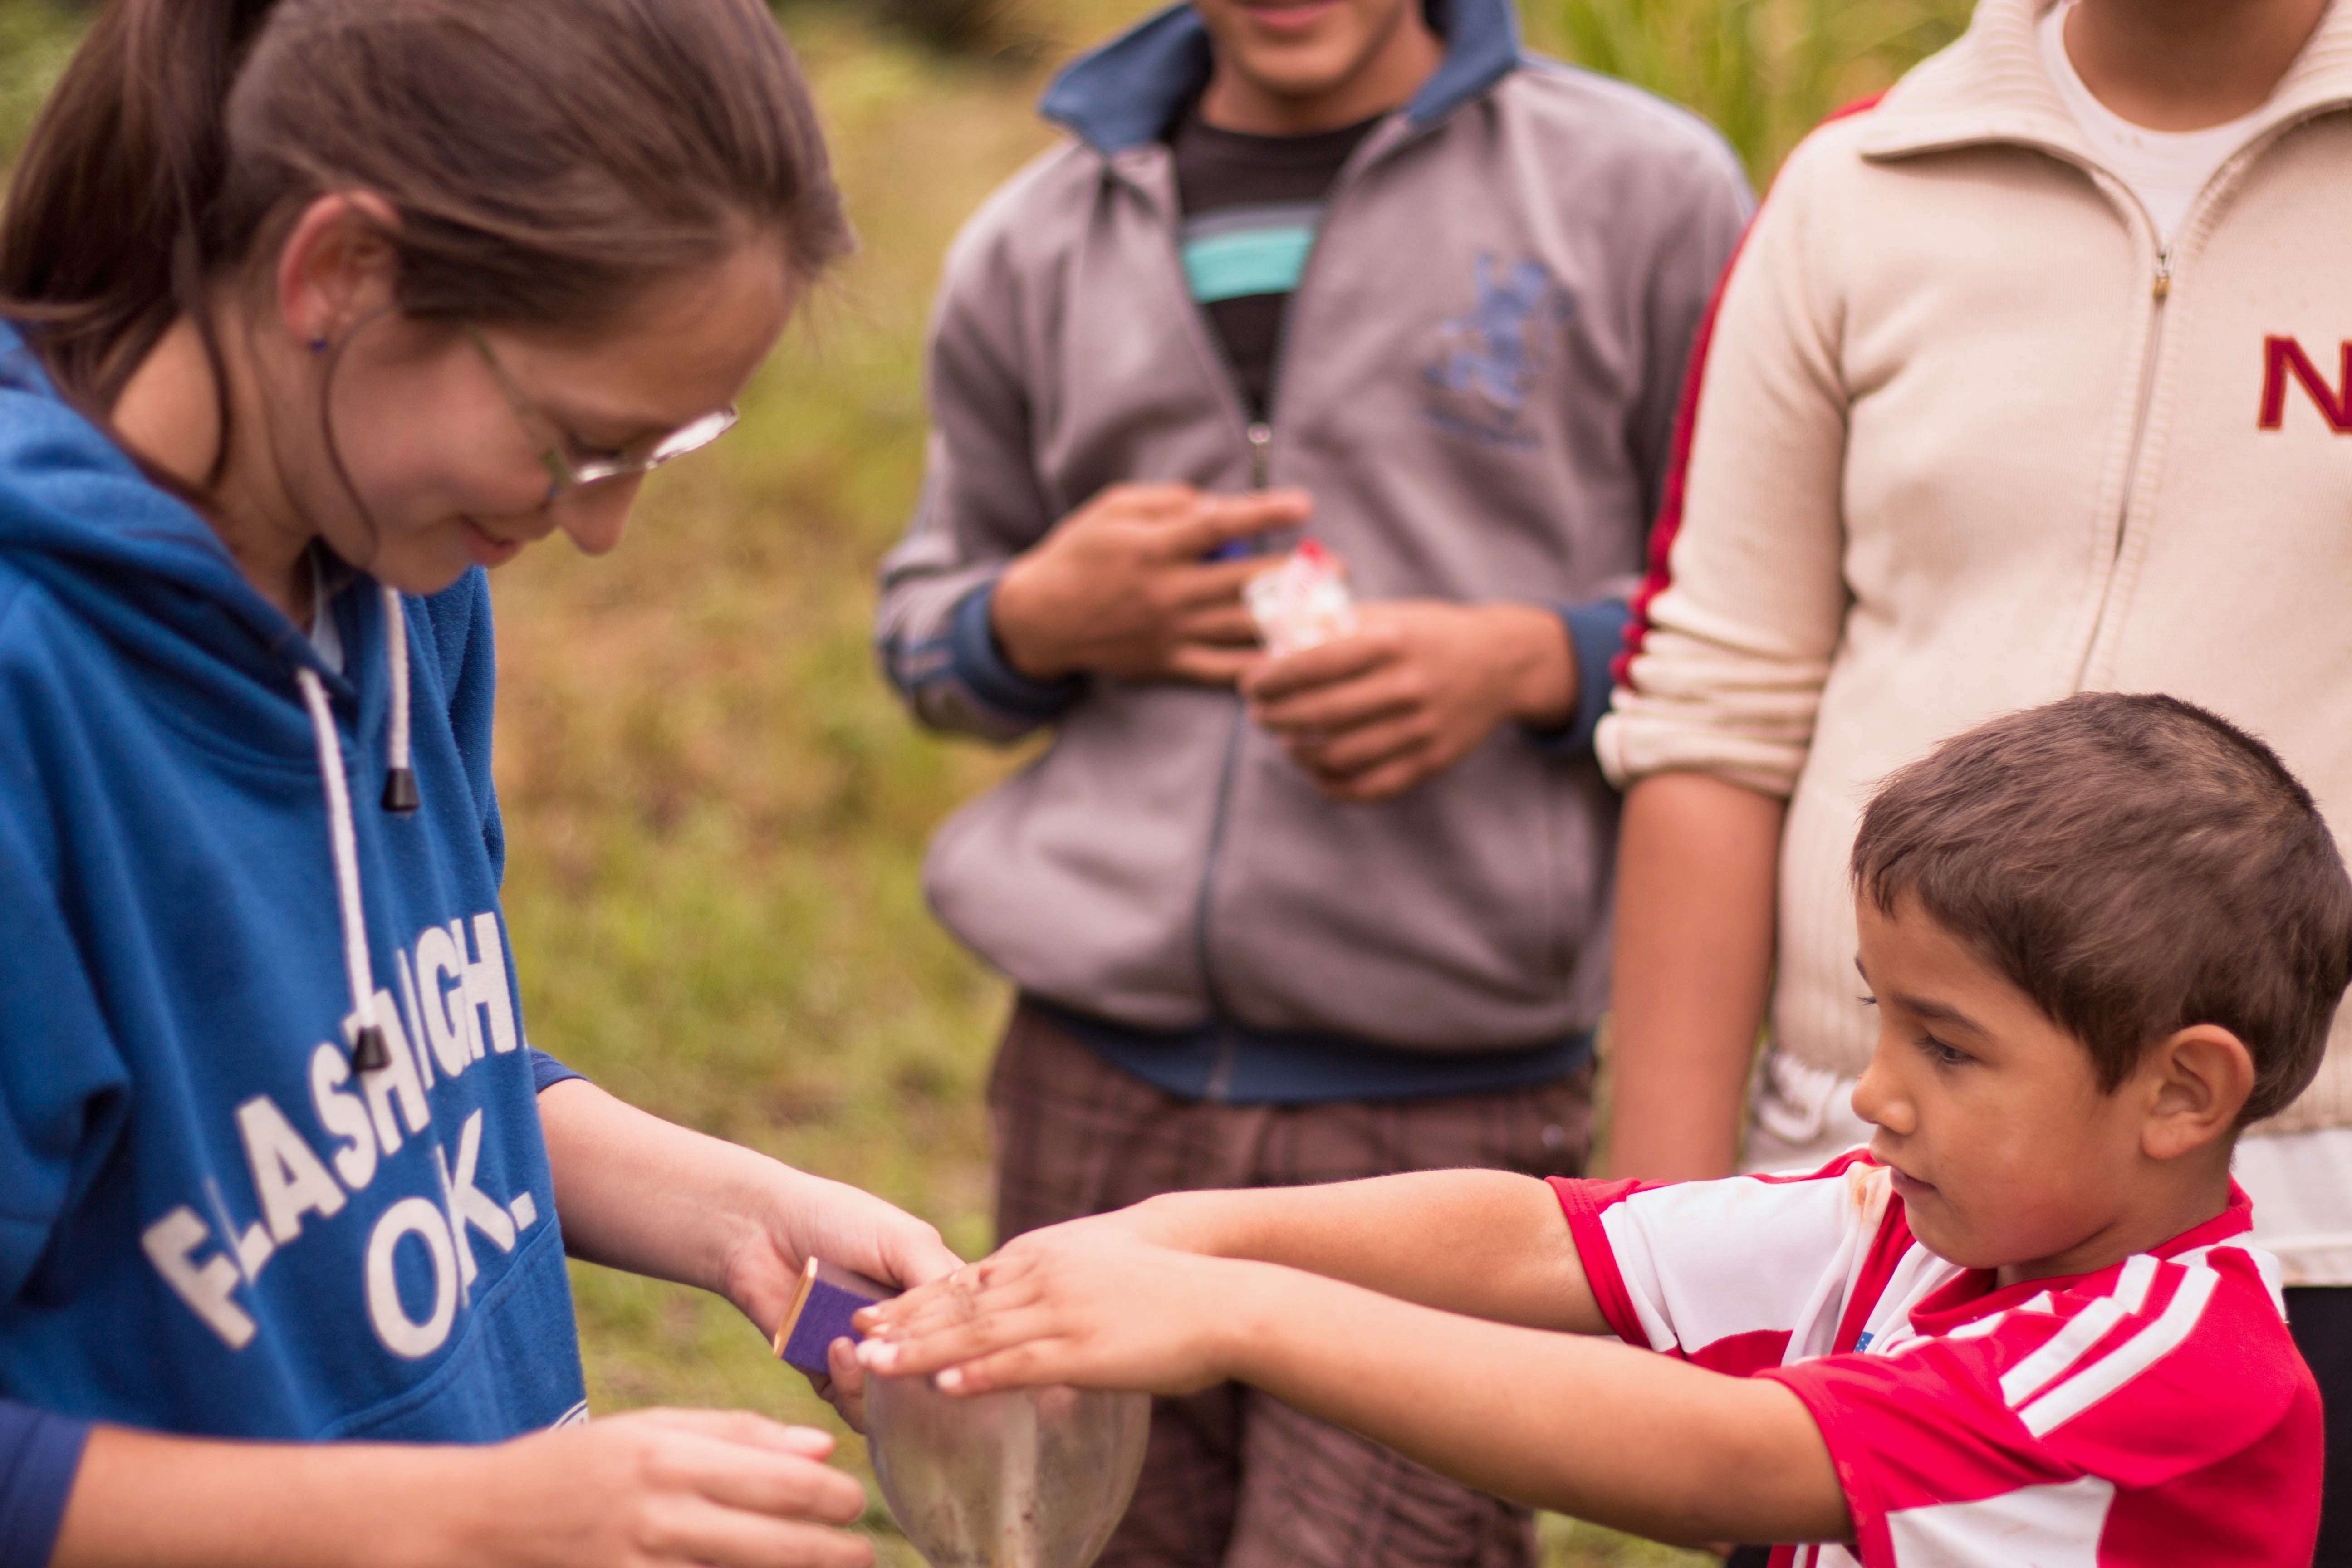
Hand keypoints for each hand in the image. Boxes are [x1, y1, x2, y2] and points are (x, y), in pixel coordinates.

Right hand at [53, 1410, 873, 1567]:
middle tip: (868, 1557)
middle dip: (831, 1550)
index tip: (860, 1503)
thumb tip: (818, 1449)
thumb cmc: (569, 1470)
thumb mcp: (647, 1433)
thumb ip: (732, 1436)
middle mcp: (656, 1510)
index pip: (776, 1478)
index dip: (831, 1497)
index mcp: (666, 1456)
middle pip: (771, 1535)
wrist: (468, 1525)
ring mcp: (636, 1560)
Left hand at [721, 1171, 964, 1431]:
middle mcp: (909, 1334)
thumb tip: (974, 1339)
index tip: (950, 1342)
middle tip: (897, 1351)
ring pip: (898, 1408)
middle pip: (937, 1380)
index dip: (965, 1347)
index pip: (971, 1338)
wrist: (761, 1230)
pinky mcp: (831, 1378)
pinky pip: (853, 1410)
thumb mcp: (906, 1240)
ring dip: (878, 1385)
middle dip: (920, 1373)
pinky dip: (848, 1389)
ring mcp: (871, 1359)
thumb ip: (941, 1285)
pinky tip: (832, 1350)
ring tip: (852, 1346)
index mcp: (936, 1298)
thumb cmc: (839, 1220)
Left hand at [851, 1226, 1251, 1398]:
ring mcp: (1060, 1312)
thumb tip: (1031, 1308)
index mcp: (1043, 1256)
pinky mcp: (1083, 1349)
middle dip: (902, 1321)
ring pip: (975, 1333)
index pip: (963, 1278)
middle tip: (853, 1335)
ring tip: (875, 1365)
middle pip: (956, 1302)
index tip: (873, 1310)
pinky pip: (1020, 1364)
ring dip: (921, 1350)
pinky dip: (978, 1376)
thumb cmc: (1166, 1283)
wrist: (1222, 1288)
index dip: (914, 1296)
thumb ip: (1057, 1283)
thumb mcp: (1098, 1266)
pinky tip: (943, 1388)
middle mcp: (1042, 1277)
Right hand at [991, 484, 1311, 682]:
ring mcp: (1169, 632)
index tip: (1304, 506)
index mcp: (1154, 546)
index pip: (1219, 526)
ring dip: (1292, 620)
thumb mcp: (1113, 508)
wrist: (1040, 618)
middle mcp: (1167, 591)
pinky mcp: (1167, 663)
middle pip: (1244, 581)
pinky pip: (1222, 669)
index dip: (1264, 513)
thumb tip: (1218, 505)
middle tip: (1340, 566)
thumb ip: (1168, 502)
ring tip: (1332, 611)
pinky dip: (1259, 667)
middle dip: (1298, 574)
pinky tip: (1295, 661)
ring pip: (1242, 627)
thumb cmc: (1080, 552)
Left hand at [1242, 600, 1573, 801]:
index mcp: (1390, 641)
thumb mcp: (1391, 615)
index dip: (1268, 679)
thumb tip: (1273, 645)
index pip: (1310, 665)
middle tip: (1258, 715)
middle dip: (1274, 717)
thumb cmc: (1431, 634)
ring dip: (1298, 753)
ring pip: (1337, 756)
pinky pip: (1368, 787)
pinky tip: (1316, 770)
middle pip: (1317, 714)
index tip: (1247, 684)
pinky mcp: (1431, 761)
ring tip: (1286, 741)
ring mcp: (1420, 728)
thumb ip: (1337, 628)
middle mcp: (1406, 686)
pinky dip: (1331, 785)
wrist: (1503, 662)